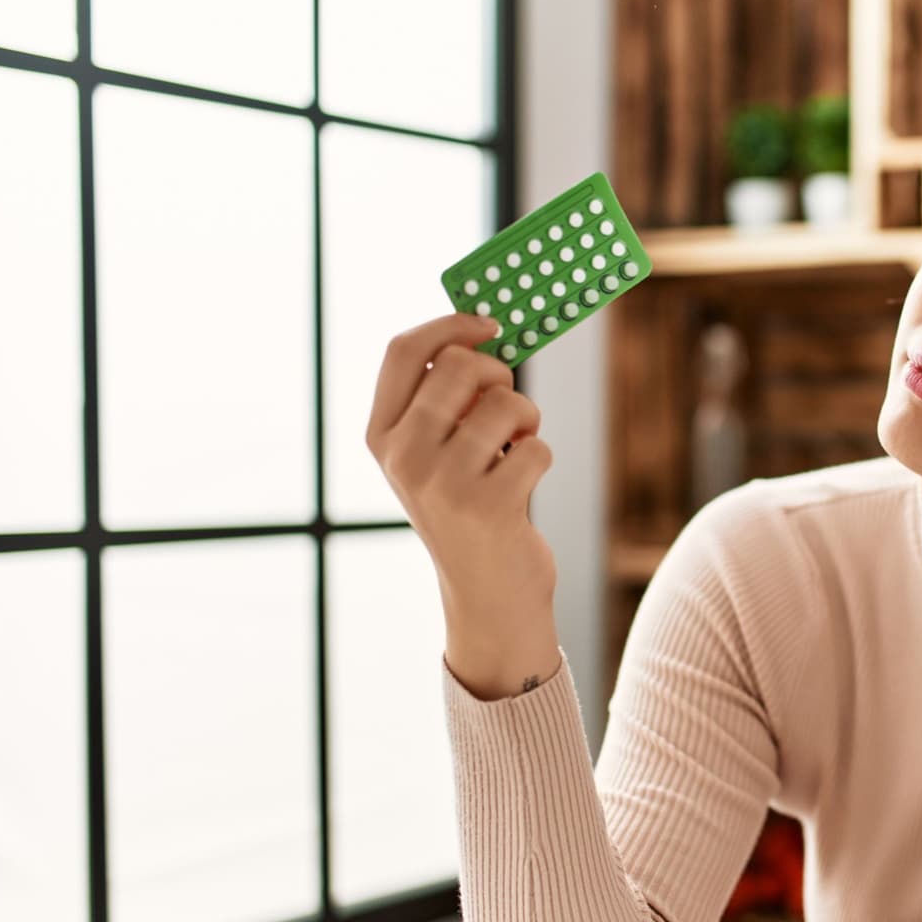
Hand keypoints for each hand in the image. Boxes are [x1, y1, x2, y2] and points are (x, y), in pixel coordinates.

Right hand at [365, 313, 557, 608]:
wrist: (487, 595)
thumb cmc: (469, 508)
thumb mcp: (435, 455)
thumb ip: (443, 400)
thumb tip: (484, 332)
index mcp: (381, 436)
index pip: (401, 352)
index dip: (450, 325)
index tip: (489, 326)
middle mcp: (403, 458)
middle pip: (459, 365)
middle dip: (500, 375)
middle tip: (507, 408)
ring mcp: (443, 484)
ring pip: (507, 403)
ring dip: (528, 419)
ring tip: (517, 449)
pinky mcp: (489, 507)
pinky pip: (537, 446)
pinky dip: (541, 457)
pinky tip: (523, 485)